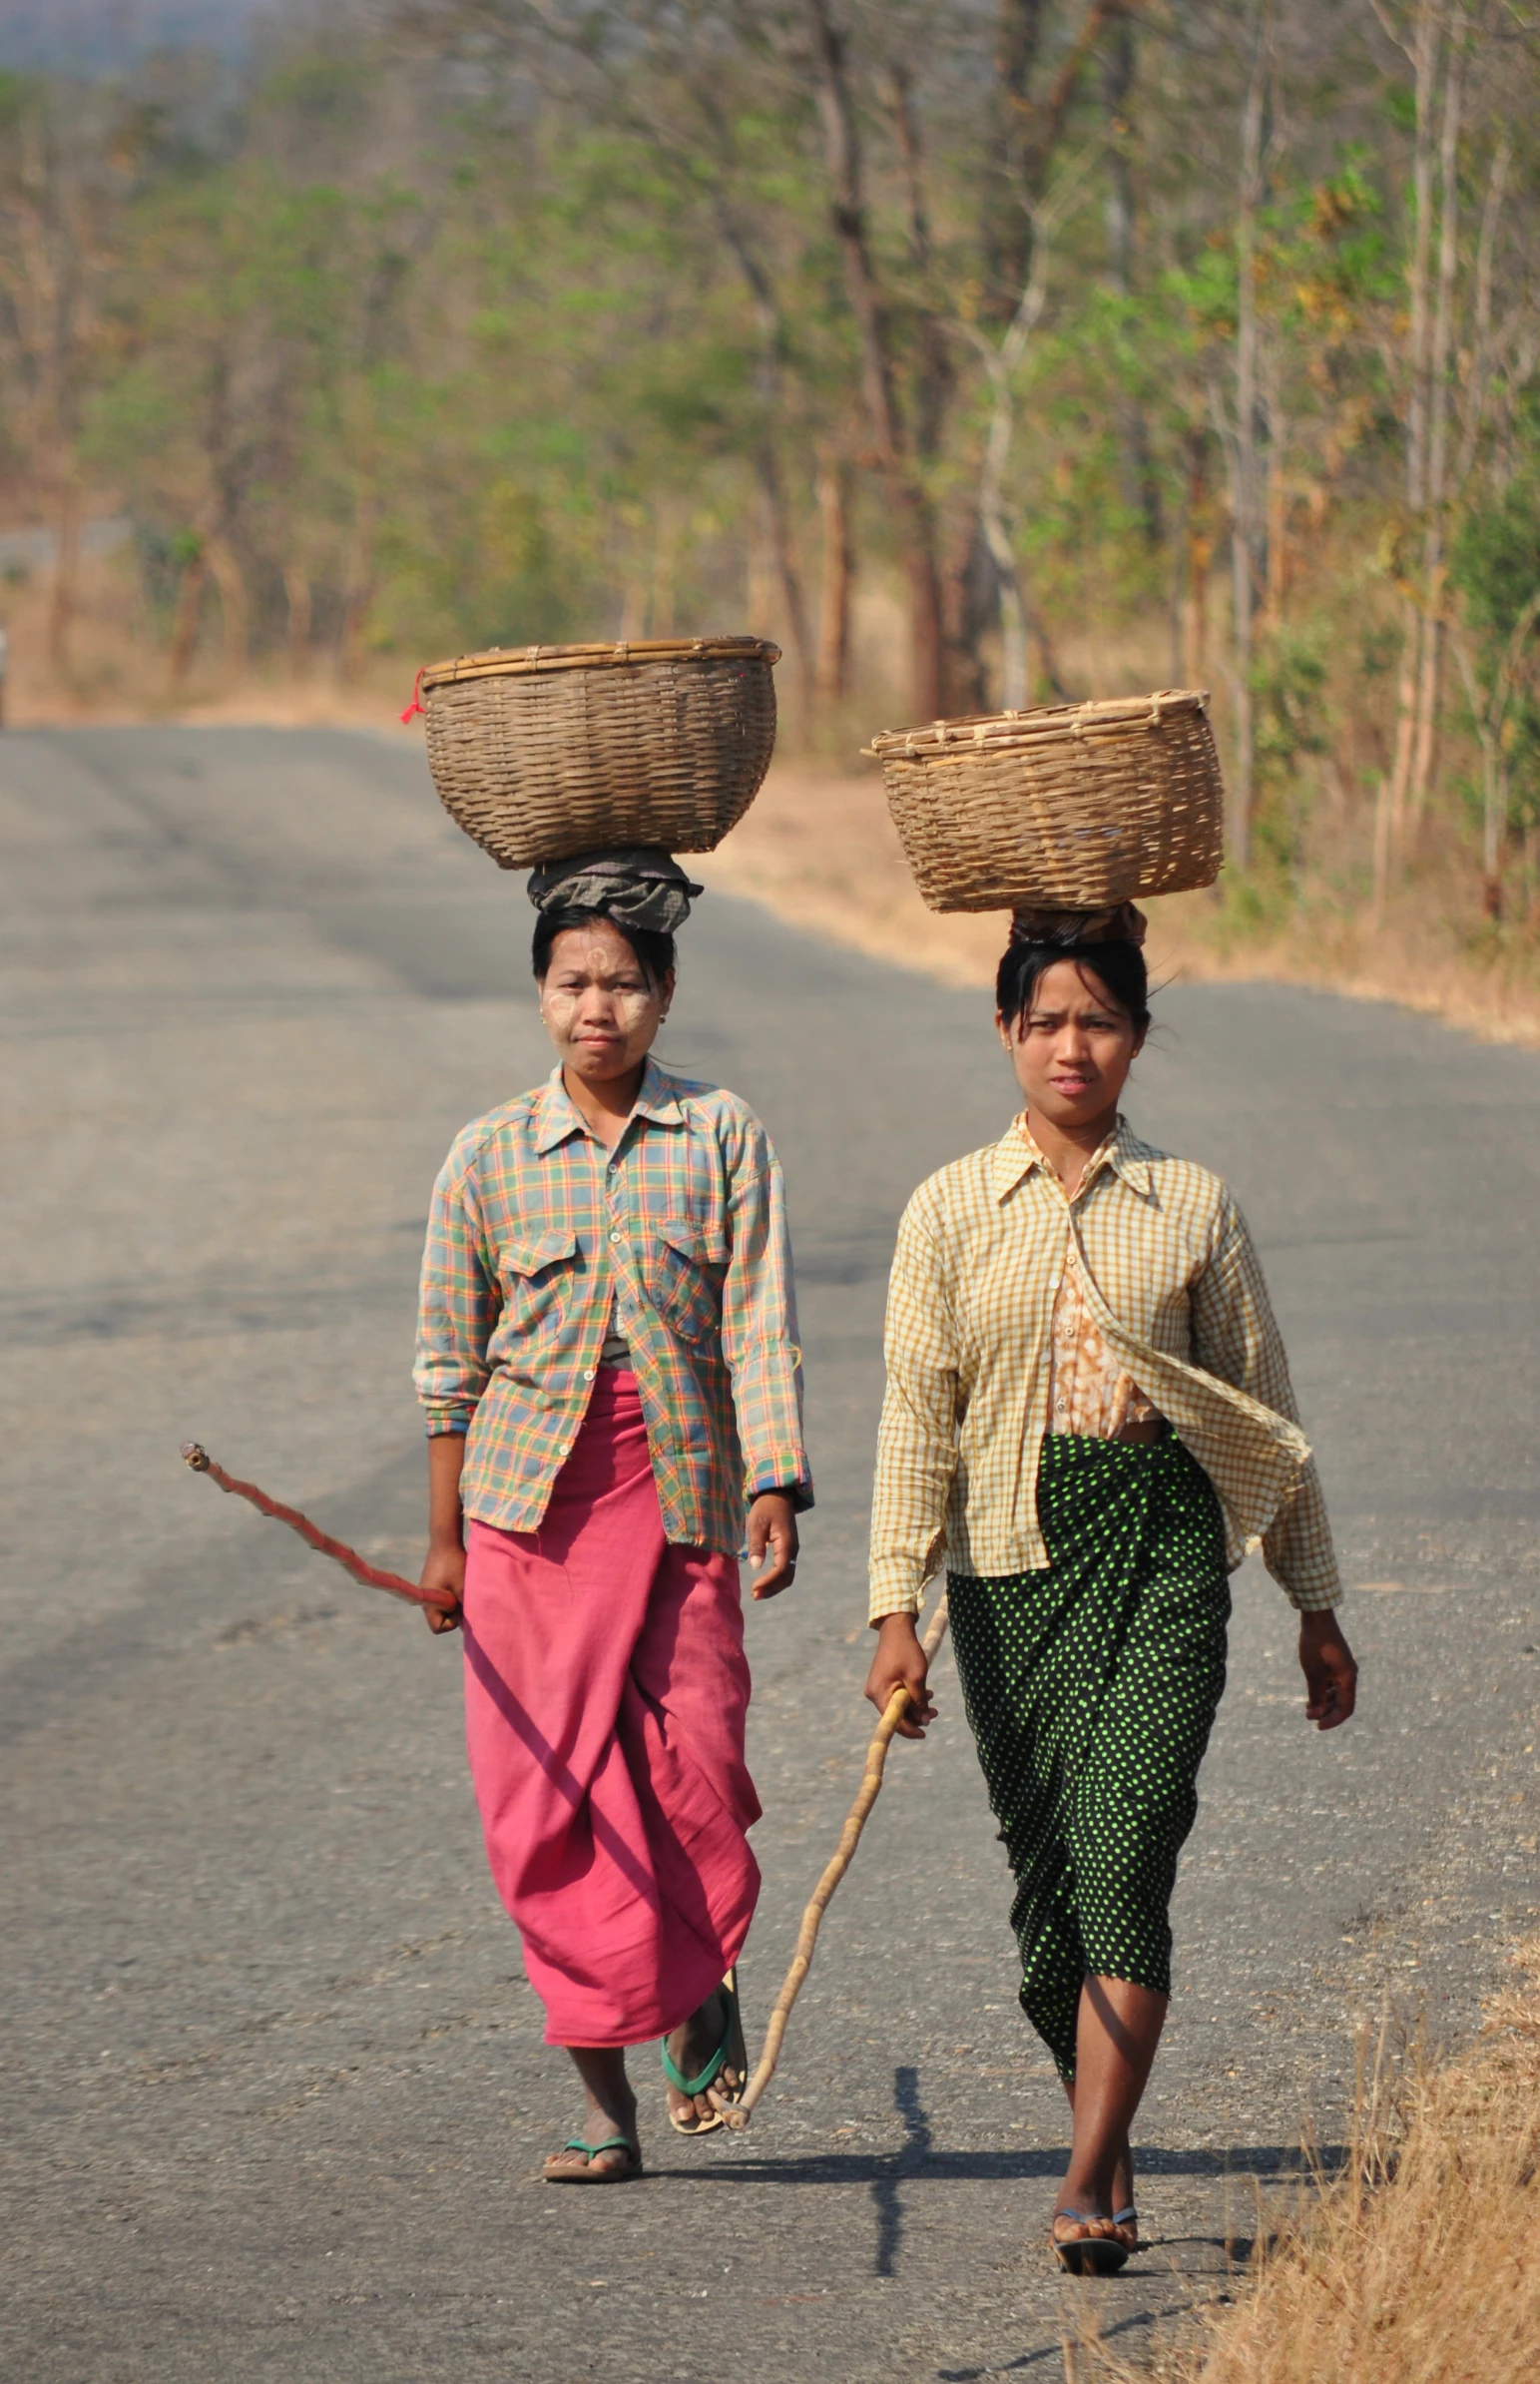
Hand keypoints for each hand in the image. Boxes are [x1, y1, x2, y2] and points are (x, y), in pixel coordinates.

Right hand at [419, 1539, 464, 1634]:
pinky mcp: (434, 1583)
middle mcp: (426, 1600)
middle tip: (462, 1596)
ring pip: (444, 1607)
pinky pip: (444, 1597)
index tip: (459, 1606)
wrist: (445, 1540)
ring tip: (461, 1587)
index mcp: (428, 1604)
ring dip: (455, 1602)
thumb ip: (465, 1608)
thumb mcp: (462, 1588)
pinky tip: (458, 1581)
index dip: (451, 1622)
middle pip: (441, 1618)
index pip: (438, 1628)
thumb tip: (469, 1624)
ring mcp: (429, 1591)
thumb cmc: (454, 1564)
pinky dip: (453, 1593)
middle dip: (454, 1612)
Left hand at [747, 1492, 797, 1598]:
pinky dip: (776, 1580)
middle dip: (771, 1589)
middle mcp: (792, 1550)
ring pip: (787, 1576)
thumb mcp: (757, 1523)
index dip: (768, 1582)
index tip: (754, 1587)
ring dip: (774, 1587)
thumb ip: (756, 1544)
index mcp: (786, 1543)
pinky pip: (785, 1570)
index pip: (780, 1569)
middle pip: (786, 1577)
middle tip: (754, 1595)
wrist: (778, 1496)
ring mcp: (792, 1551)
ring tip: (758, 1593)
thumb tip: (756, 1566)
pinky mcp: (788, 1550)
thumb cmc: (766, 1508)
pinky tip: (764, 1583)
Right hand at [864, 1612, 936, 1739]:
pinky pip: (896, 1696)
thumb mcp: (917, 1678)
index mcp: (879, 1694)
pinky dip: (910, 1697)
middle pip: (895, 1714)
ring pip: (897, 1705)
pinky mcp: (882, 1682)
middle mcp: (874, 1693)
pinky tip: (925, 1693)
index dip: (909, 1730)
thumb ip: (920, 1702)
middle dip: (916, 1716)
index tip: (925, 1734)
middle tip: (935, 1713)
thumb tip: (924, 1722)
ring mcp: (877, 1687)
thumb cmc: (906, 1652)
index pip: (893, 1721)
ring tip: (932, 1701)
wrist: (896, 1630)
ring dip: (915, 1706)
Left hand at [1299, 1607, 1356, 1729]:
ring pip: (1337, 1694)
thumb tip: (1317, 1714)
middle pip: (1342, 1703)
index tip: (1318, 1727)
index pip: (1345, 1709)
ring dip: (1324, 1703)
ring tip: (1308, 1709)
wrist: (1317, 1619)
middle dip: (1327, 1713)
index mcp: (1348, 1679)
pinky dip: (1323, 1692)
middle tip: (1309, 1717)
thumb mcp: (1313, 1673)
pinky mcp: (1336, 1663)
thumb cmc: (1315, 1645)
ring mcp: (1343, 1669)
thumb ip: (1316, 1694)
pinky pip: (1333, 1684)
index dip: (1333, 1720)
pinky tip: (1311, 1696)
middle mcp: (1349, 1675)